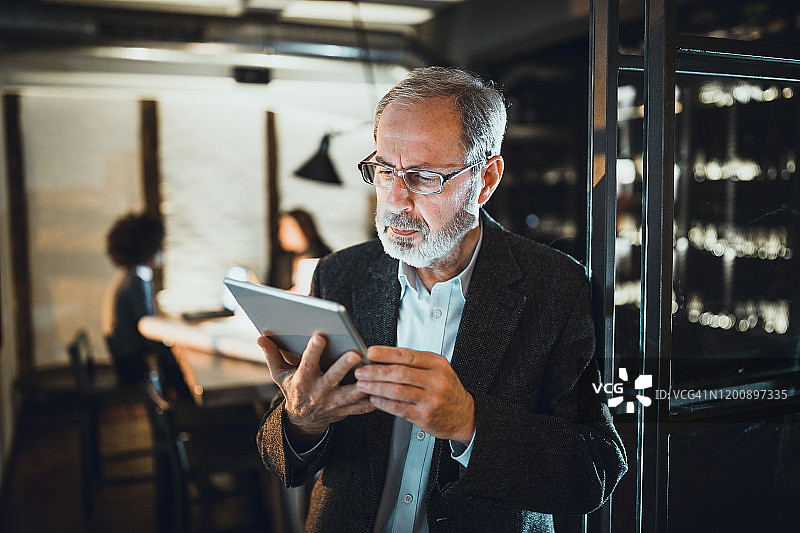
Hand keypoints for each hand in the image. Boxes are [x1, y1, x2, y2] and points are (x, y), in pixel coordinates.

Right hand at [259, 333, 374, 448]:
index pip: (306, 363)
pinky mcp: (346, 412)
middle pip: (332, 378)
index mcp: (302, 380)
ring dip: (363, 385)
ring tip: (374, 373)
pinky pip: (362, 408)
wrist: (303, 420)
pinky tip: (384, 390)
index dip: (313, 350)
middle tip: (355, 354)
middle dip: (344, 366)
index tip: (320, 336)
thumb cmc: (293, 389)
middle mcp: (318, 392)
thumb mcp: (279, 375)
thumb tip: (261, 337)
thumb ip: (272, 355)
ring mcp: (333, 403)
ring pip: (350, 395)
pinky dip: (373, 401)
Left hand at [354, 346, 474, 444]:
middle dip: (375, 371)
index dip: (385, 353)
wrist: (465, 415)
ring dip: (376, 387)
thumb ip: (415, 363)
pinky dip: (383, 403)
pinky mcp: (425, 416)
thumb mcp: (438, 369)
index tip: (370, 352)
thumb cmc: (448, 390)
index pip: (407, 355)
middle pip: (399, 372)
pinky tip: (374, 399)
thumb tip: (385, 357)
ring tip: (363, 385)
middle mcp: (435, 380)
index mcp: (437, 364)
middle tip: (361, 371)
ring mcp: (430, 399)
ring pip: (397, 390)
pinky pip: (399, 408)